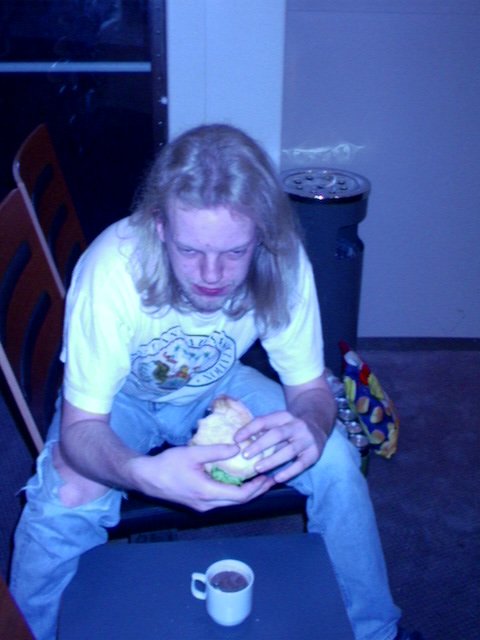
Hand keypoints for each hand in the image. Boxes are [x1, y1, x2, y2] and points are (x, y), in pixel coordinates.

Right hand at [126, 443, 275, 511]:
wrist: (145, 478)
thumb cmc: (167, 465)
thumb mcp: (193, 454)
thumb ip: (216, 451)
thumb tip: (238, 448)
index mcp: (207, 493)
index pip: (240, 496)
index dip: (257, 487)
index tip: (268, 476)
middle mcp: (207, 504)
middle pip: (238, 502)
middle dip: (256, 491)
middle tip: (269, 478)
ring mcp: (202, 506)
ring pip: (230, 502)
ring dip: (245, 492)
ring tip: (258, 478)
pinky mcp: (198, 503)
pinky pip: (221, 499)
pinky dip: (234, 491)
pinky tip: (238, 480)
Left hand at [234, 411, 327, 483]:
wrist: (317, 425)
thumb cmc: (288, 428)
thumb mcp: (277, 423)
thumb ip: (262, 431)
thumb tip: (237, 442)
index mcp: (283, 416)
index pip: (264, 421)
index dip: (249, 429)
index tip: (235, 439)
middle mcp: (297, 426)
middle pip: (277, 434)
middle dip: (260, 445)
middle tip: (245, 455)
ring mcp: (307, 440)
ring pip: (289, 450)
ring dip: (272, 460)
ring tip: (257, 468)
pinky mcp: (314, 454)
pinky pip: (301, 464)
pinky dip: (289, 472)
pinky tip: (277, 478)